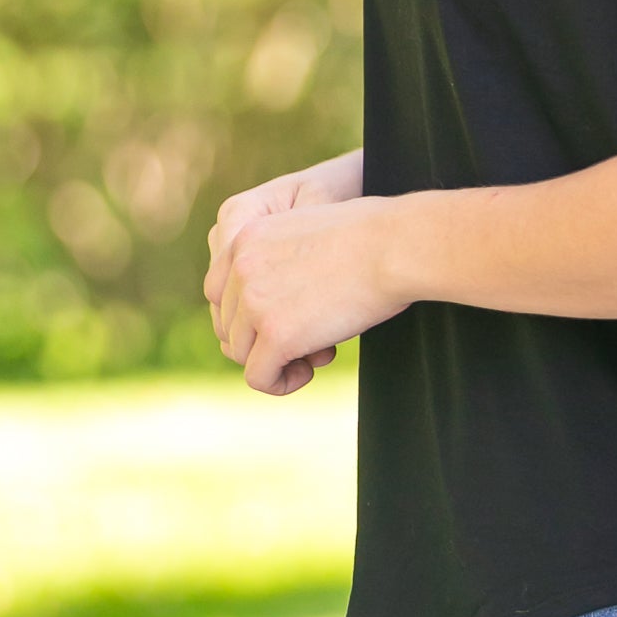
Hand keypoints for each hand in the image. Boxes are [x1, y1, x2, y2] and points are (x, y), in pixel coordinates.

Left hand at [205, 193, 405, 395]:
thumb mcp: (309, 233)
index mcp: (246, 235)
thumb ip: (281, 259)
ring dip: (274, 360)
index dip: (247, 315)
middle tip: (307, 339)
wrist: (397, 245)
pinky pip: (259, 377)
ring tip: (314, 353)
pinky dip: (280, 383)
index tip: (284, 321)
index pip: (219, 291)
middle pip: (229, 325)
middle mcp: (240, 266)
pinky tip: (308, 372)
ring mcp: (254, 301)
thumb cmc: (374, 236)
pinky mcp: (275, 334)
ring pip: (241, 353)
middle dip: (262, 339)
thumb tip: (277, 302)